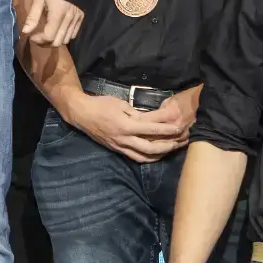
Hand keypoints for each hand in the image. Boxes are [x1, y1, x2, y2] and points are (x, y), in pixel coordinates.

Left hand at [22, 0, 83, 46]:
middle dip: (46, 43)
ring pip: (67, 40)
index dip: (38, 40)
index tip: (31, 36)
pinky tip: (58, 30)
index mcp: (58, 14)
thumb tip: (25, 31)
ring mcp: (77, 19)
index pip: (49, 36)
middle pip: (58, 42)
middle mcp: (69, 19)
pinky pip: (74, 34)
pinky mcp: (81, 17)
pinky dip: (65, 36)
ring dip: (55, 41)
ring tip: (47, 34)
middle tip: (38, 37)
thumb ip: (33, 17)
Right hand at [66, 91, 190, 163]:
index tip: (178, 128)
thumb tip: (151, 119)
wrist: (82, 114)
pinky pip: (135, 158)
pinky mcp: (117, 150)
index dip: (167, 130)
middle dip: (167, 146)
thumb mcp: (121, 104)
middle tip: (180, 142)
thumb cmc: (101, 105)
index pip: (151, 130)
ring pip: (144, 157)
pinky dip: (148, 158)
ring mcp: (120, 146)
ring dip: (159, 155)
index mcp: (126, 125)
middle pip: (150, 148)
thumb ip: (136, 113)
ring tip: (171, 150)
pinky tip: (156, 155)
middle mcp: (124, 139)